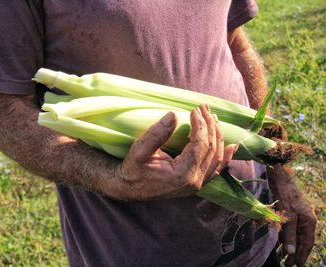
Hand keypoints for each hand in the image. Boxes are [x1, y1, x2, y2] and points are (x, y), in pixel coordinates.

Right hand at [113, 104, 237, 200]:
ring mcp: (196, 185)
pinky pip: (215, 170)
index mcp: (182, 174)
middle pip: (211, 149)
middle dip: (210, 125)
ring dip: (217, 136)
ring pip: (216, 158)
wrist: (129, 189)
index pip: (200, 144)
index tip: (195, 109)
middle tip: (203, 108)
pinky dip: (225, 157)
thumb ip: (156, 134)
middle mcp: (194, 181)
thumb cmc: (133, 170)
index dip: (200, 124)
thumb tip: (173, 115)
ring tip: (213, 118)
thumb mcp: (139, 151)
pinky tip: (232, 146)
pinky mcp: (195, 184)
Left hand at [267, 164, 316, 266]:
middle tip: (287, 265)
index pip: (306, 243)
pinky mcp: (286, 213)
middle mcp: (303, 220)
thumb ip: (289, 233)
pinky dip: (282, 236)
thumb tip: (290, 251)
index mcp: (309, 222)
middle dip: (293, 253)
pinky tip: (277, 243)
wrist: (279, 175)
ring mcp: (295, 216)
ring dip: (286, 245)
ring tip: (281, 257)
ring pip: (292, 235)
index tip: (297, 265)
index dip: (301, 254)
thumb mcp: (288, 215)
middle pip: (299, 240)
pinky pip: (285, 228)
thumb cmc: (286, 193)